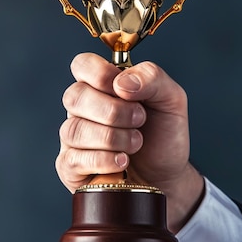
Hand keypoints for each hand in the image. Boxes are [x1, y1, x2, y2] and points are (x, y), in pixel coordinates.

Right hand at [55, 53, 204, 232]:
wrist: (167, 176)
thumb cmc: (163, 135)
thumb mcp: (171, 99)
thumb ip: (152, 78)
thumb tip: (121, 82)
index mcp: (101, 85)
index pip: (82, 65)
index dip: (100, 74)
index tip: (124, 90)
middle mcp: (82, 109)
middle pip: (75, 97)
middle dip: (113, 111)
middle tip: (140, 120)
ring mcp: (73, 138)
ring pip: (74, 130)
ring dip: (112, 137)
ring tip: (136, 143)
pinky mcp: (70, 166)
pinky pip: (74, 159)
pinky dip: (103, 159)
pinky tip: (122, 161)